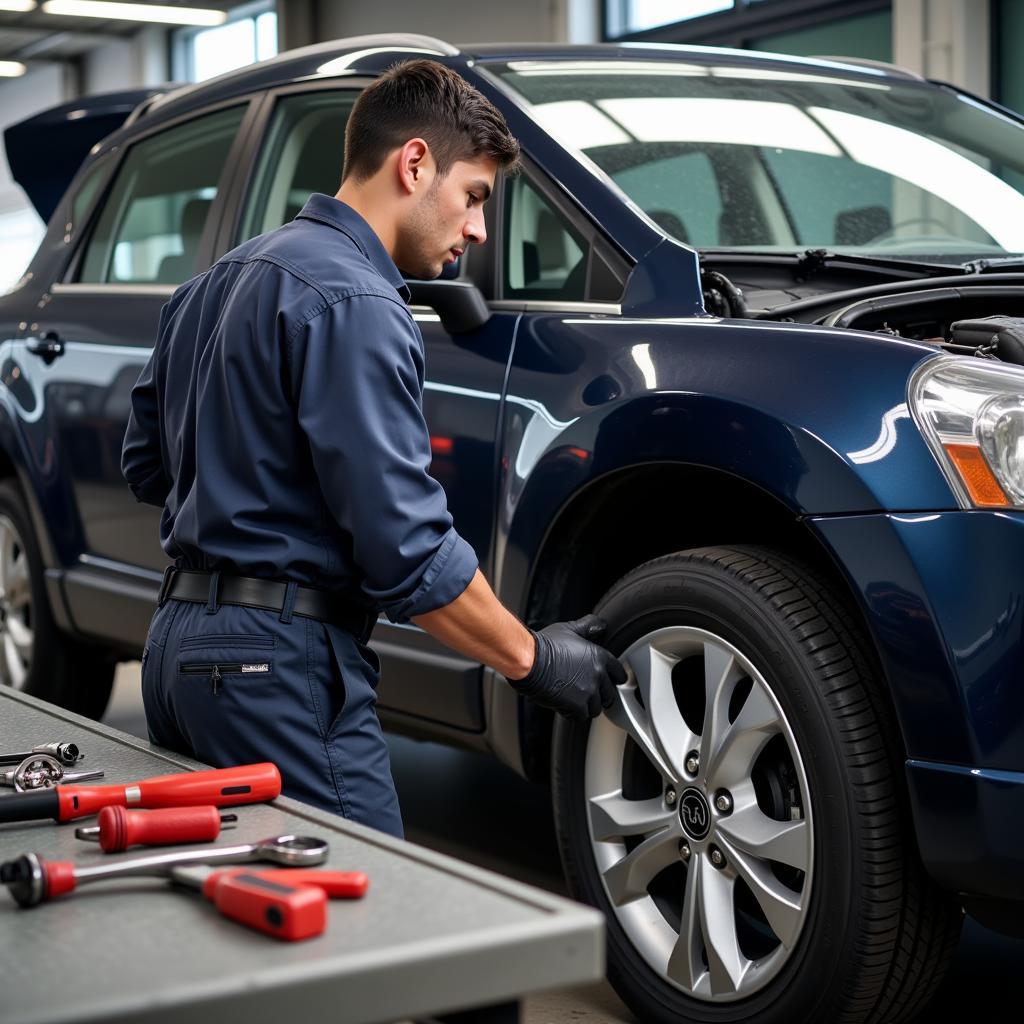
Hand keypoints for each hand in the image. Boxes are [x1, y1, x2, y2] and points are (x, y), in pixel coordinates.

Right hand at [509, 615, 626, 719]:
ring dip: (587, 706)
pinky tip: (566, 707)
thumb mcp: (569, 629)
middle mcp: (598, 676)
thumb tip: (601, 626)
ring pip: (596, 708)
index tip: (611, 682)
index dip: (614, 679)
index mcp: (600, 657)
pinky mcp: (576, 707)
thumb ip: (588, 627)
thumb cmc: (545, 645)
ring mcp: (588, 693)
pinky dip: (574, 714)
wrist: (530, 662)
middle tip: (590, 694)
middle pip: (609, 695)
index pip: (619, 673)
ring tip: (576, 702)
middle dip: (601, 696)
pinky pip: (581, 717)